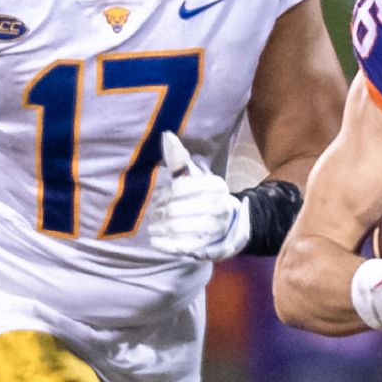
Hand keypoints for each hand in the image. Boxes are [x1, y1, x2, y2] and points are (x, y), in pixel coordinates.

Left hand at [145, 131, 249, 260]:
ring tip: (152, 228)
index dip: (163, 195)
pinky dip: (168, 245)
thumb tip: (166, 135)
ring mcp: (216, 228)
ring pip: (180, 228)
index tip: (154, 199)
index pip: (181, 187)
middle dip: (160, 213)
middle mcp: (219, 205)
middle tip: (151, 215)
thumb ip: (180, 159)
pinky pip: (185, 247)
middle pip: (178, 209)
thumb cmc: (204, 197)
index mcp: (215, 185)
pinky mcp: (212, 246)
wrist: (231, 225)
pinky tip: (156, 242)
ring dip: (161, 228)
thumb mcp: (194, 177)